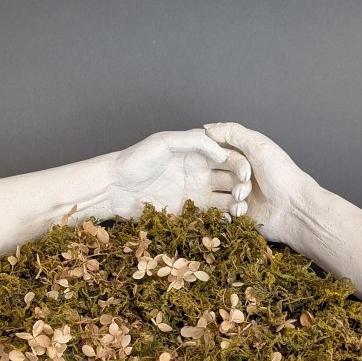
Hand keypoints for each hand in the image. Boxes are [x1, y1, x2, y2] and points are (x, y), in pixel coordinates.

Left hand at [112, 129, 252, 217]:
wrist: (115, 187)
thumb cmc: (136, 160)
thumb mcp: (164, 142)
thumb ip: (194, 141)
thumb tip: (221, 152)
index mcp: (199, 153)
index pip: (229, 156)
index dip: (241, 164)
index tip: (245, 174)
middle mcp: (201, 172)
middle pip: (233, 178)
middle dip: (243, 185)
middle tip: (242, 193)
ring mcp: (196, 193)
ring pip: (227, 197)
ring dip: (237, 203)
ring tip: (239, 209)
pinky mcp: (189, 211)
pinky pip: (213, 214)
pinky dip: (224, 217)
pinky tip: (228, 219)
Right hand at [204, 122, 312, 242]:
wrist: (294, 208)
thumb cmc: (282, 175)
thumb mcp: (257, 145)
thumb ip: (233, 132)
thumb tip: (208, 127)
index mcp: (247, 155)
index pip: (220, 150)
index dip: (213, 152)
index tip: (208, 154)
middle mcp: (243, 173)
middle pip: (218, 172)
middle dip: (225, 176)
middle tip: (243, 178)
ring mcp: (242, 193)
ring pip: (219, 192)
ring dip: (231, 193)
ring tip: (244, 195)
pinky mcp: (242, 211)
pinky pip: (226, 210)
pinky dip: (233, 208)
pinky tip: (243, 207)